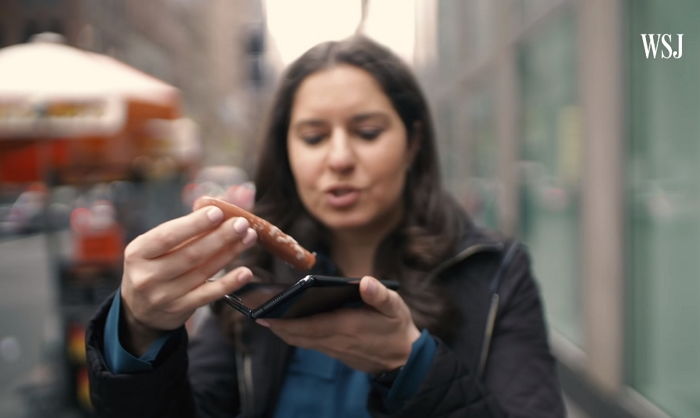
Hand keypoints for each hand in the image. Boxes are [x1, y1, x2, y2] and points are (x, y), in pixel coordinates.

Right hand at [120, 205, 256, 354]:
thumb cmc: (152, 266)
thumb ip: (181, 230)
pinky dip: (229, 283)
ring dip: (230, 253)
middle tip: (241, 223)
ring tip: (248, 238)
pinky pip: (209, 295)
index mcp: (138, 252)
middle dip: (220, 237)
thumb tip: (217, 210)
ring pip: (203, 271)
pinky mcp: (180, 309)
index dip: (194, 224)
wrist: (138, 309)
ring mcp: (164, 295)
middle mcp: (148, 275)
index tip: (217, 212)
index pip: (167, 236)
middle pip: (190, 254)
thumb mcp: (153, 247)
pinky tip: (245, 272)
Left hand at [258, 276, 420, 373]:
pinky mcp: (337, 353)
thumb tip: (365, 282)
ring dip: (285, 332)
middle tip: (258, 314)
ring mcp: (336, 349)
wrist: (405, 359)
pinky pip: (311, 344)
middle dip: (278, 326)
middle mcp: (336, 341)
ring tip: (269, 317)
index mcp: (347, 326)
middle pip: (299, 336)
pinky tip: (291, 324)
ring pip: (303, 341)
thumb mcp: (395, 307)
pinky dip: (297, 335)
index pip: (308, 326)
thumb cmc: (398, 327)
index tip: (265, 315)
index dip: (284, 323)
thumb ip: (379, 295)